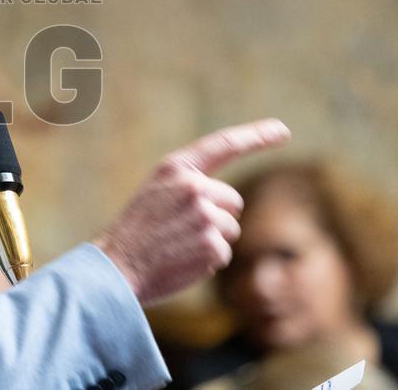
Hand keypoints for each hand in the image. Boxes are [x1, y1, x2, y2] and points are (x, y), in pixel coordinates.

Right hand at [94, 118, 290, 303]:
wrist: (115, 267)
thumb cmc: (136, 232)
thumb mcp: (156, 193)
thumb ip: (190, 187)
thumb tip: (231, 202)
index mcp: (175, 168)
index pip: (224, 144)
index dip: (257, 136)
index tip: (282, 131)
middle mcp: (193, 186)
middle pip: (232, 200)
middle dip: (218, 216)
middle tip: (181, 231)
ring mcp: (205, 216)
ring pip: (231, 229)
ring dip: (212, 240)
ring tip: (177, 246)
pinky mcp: (212, 245)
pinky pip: (224, 253)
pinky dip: (207, 262)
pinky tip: (181, 261)